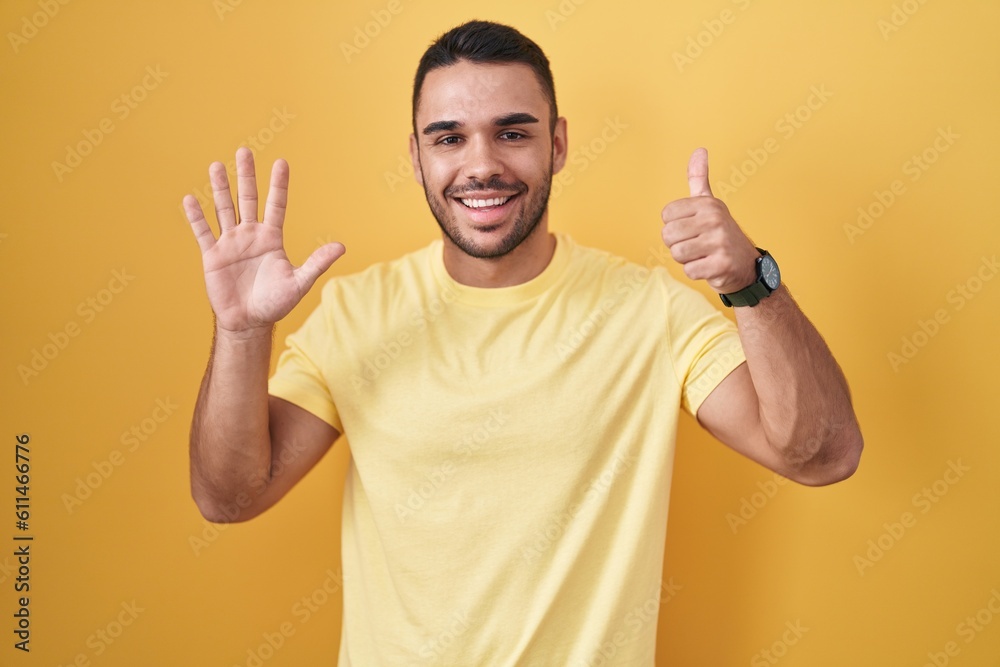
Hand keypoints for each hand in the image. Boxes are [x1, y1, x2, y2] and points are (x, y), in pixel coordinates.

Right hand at [182, 147, 344, 334]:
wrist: (249, 322)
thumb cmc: (275, 303)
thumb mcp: (299, 282)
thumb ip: (317, 263)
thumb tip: (341, 246)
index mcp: (272, 238)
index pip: (276, 205)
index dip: (279, 185)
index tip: (281, 162)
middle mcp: (250, 235)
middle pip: (248, 199)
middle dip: (246, 176)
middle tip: (244, 151)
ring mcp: (230, 243)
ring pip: (224, 209)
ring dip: (220, 188)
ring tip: (216, 165)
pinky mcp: (212, 255)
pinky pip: (203, 232)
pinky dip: (196, 217)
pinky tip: (190, 198)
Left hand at [660, 148, 759, 294]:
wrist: (747, 264)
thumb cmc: (720, 232)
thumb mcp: (710, 203)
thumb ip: (699, 178)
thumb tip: (700, 149)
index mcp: (708, 204)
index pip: (666, 215)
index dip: (674, 225)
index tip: (692, 227)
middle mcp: (715, 219)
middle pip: (668, 235)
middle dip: (677, 244)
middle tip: (696, 244)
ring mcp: (719, 242)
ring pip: (677, 253)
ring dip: (686, 258)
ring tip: (703, 254)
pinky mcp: (721, 265)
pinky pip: (689, 271)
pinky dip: (696, 271)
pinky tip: (710, 266)